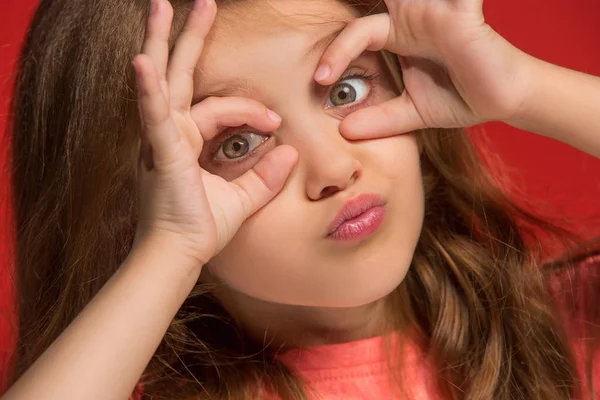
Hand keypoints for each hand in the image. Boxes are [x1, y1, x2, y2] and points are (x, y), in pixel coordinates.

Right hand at [132, 0, 296, 266]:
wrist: (180, 255)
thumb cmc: (202, 228)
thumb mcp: (244, 198)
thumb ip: (266, 176)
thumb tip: (291, 154)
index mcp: (186, 140)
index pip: (221, 108)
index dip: (252, 112)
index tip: (277, 125)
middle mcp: (170, 132)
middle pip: (179, 74)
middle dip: (187, 37)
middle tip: (197, 3)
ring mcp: (161, 139)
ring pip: (164, 81)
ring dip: (163, 42)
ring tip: (163, 5)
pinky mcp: (160, 153)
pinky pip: (154, 115)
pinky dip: (147, 89)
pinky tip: (142, 61)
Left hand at [314, 0, 533, 137]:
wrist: (501, 100)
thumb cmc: (458, 99)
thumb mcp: (411, 113)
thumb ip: (379, 119)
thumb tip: (343, 132)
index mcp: (397, 35)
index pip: (356, 35)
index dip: (336, 54)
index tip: (320, 80)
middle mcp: (412, 17)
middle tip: (311, 14)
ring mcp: (436, 10)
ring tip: (392, 5)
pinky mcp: (462, 12)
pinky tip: (441, 3)